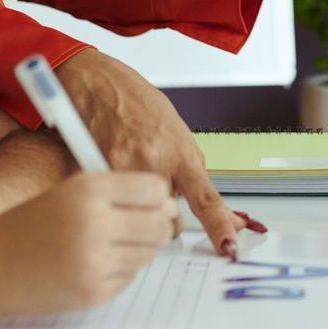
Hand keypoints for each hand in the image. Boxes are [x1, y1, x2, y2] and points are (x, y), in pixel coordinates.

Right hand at [0, 171, 175, 315]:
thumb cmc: (27, 224)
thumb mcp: (68, 191)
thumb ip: (113, 192)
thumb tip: (165, 201)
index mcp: (87, 189)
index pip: (153, 189)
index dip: (157, 196)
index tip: (153, 201)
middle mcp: (94, 223)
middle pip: (159, 224)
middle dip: (156, 226)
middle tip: (141, 226)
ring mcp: (94, 261)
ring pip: (148, 254)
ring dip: (137, 249)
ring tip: (108, 244)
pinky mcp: (93, 292)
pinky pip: (129, 278)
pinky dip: (119, 271)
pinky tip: (92, 263)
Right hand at [55, 49, 263, 255]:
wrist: (98, 81)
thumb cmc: (136, 100)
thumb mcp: (175, 129)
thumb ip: (191, 169)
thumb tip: (212, 206)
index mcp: (179, 152)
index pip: (205, 199)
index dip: (219, 226)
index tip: (229, 247)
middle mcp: (154, 163)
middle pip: (169, 222)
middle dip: (166, 216)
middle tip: (157, 192)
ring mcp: (126, 171)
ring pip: (141, 216)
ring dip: (140, 208)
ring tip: (132, 175)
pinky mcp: (100, 174)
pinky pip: (116, 203)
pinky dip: (116, 196)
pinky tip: (114, 171)